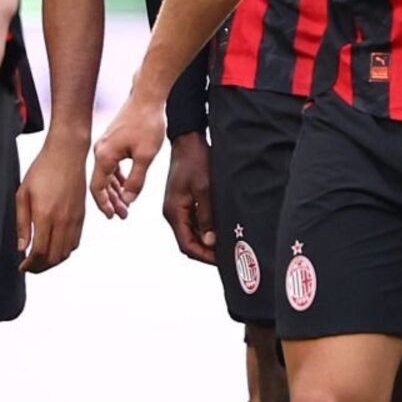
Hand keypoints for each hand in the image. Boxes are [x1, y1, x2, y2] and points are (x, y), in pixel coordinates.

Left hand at [15, 135, 89, 271]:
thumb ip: (22, 223)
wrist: (67, 155)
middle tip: (30, 268)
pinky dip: (65, 251)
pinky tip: (55, 249)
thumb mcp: (23, 195)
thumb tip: (22, 247)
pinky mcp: (82, 216)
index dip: (30, 264)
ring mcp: (75, 219)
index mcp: (45, 215)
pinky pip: (75, 242)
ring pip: (67, 252)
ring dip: (53, 261)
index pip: (40, 251)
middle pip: (54, 257)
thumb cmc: (43, 170)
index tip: (22, 267)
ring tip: (41, 261)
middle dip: (41, 267)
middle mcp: (63, 220)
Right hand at [91, 96, 167, 220]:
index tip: (113, 217)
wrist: (147, 97)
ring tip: (125, 204)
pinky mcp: (112, 140)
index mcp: (104, 156)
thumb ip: (135, 181)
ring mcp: (105, 145)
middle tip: (123, 215)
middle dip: (111, 201)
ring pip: (106, 174)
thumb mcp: (145, 156)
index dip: (104, 205)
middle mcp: (100, 151)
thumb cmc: (147, 123)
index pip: (97, 188)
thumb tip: (128, 200)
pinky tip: (124, 184)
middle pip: (100, 183)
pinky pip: (110, 164)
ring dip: (115, 190)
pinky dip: (117, 177)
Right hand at [161, 131, 216, 262]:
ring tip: (227, 244)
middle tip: (228, 256)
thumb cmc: (196, 161)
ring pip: (192, 233)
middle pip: (188, 241)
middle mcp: (173, 213)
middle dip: (207, 251)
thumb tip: (209, 242)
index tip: (222, 261)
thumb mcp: (205, 189)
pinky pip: (194, 221)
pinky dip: (206, 228)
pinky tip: (220, 229)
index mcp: (174, 212)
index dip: (204, 256)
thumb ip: (206, 216)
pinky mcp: (183, 201)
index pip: (187, 245)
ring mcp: (177, 207)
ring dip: (207, 241)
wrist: (188, 140)